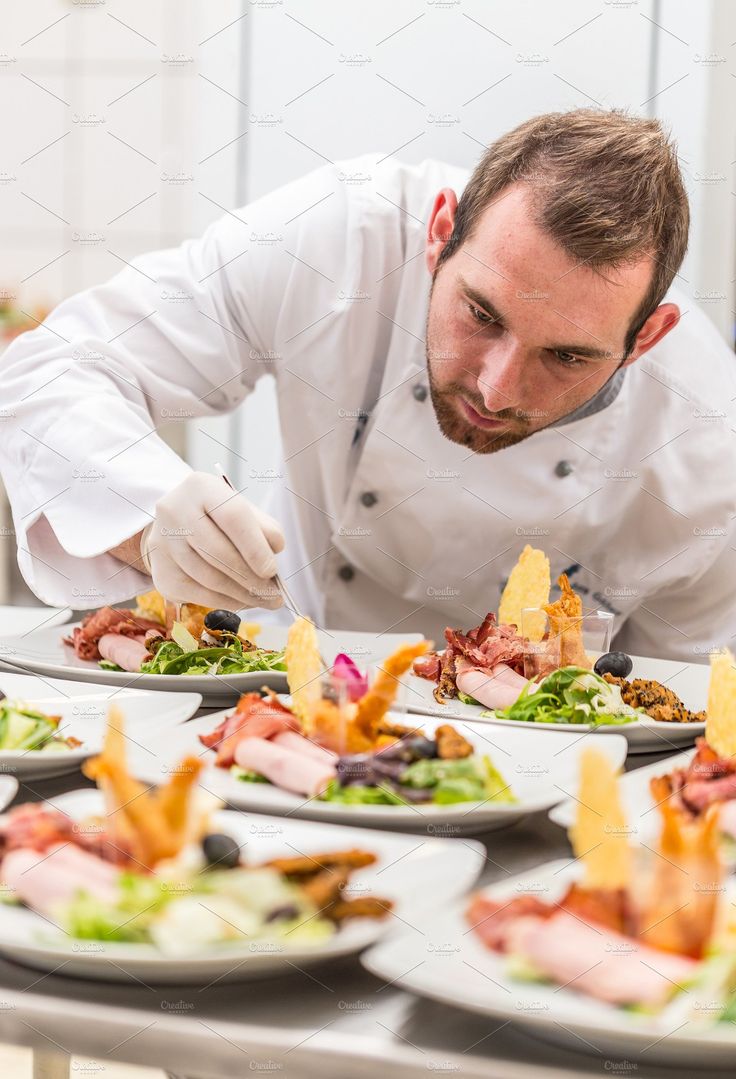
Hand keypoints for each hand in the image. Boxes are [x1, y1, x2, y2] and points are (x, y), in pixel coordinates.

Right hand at [139, 472, 284, 609]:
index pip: (233, 517)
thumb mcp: (241, 509)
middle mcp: (175, 512)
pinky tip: (242, 601)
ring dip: (242, 595)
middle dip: (252, 579)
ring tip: (264, 600)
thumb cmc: (216, 517)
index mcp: (200, 488)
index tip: (272, 571)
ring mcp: (163, 544)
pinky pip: (198, 594)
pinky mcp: (162, 572)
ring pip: (209, 578)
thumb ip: (263, 526)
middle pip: (218, 552)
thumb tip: (275, 551)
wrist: (175, 525)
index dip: (255, 548)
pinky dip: (226, 601)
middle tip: (274, 595)